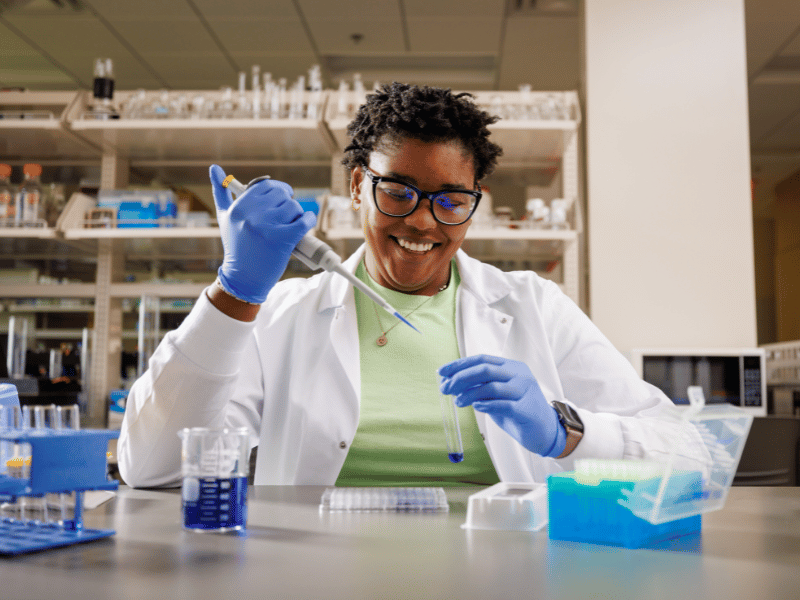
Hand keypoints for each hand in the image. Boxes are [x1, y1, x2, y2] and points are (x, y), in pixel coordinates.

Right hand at [210, 164, 316, 303]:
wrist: (243, 278)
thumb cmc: (236, 246)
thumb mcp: (225, 218)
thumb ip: (221, 191)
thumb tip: (214, 167)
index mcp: (239, 208)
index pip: (265, 185)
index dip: (277, 190)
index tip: (281, 198)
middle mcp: (251, 215)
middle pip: (282, 194)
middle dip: (287, 203)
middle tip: (286, 215)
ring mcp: (267, 227)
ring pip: (294, 207)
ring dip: (297, 214)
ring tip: (291, 225)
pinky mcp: (282, 240)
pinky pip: (304, 221)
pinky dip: (308, 220)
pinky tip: (305, 224)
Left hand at [438, 354, 565, 456]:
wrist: (545, 431)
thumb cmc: (518, 411)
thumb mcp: (497, 395)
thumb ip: (480, 387)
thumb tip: (452, 383)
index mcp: (511, 367)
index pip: (482, 359)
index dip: (460, 365)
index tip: (442, 373)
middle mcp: (520, 375)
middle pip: (485, 369)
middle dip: (461, 377)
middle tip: (445, 388)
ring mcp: (525, 391)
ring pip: (492, 385)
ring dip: (470, 393)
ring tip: (457, 401)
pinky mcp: (526, 409)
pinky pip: (504, 404)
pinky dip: (487, 404)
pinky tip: (476, 407)